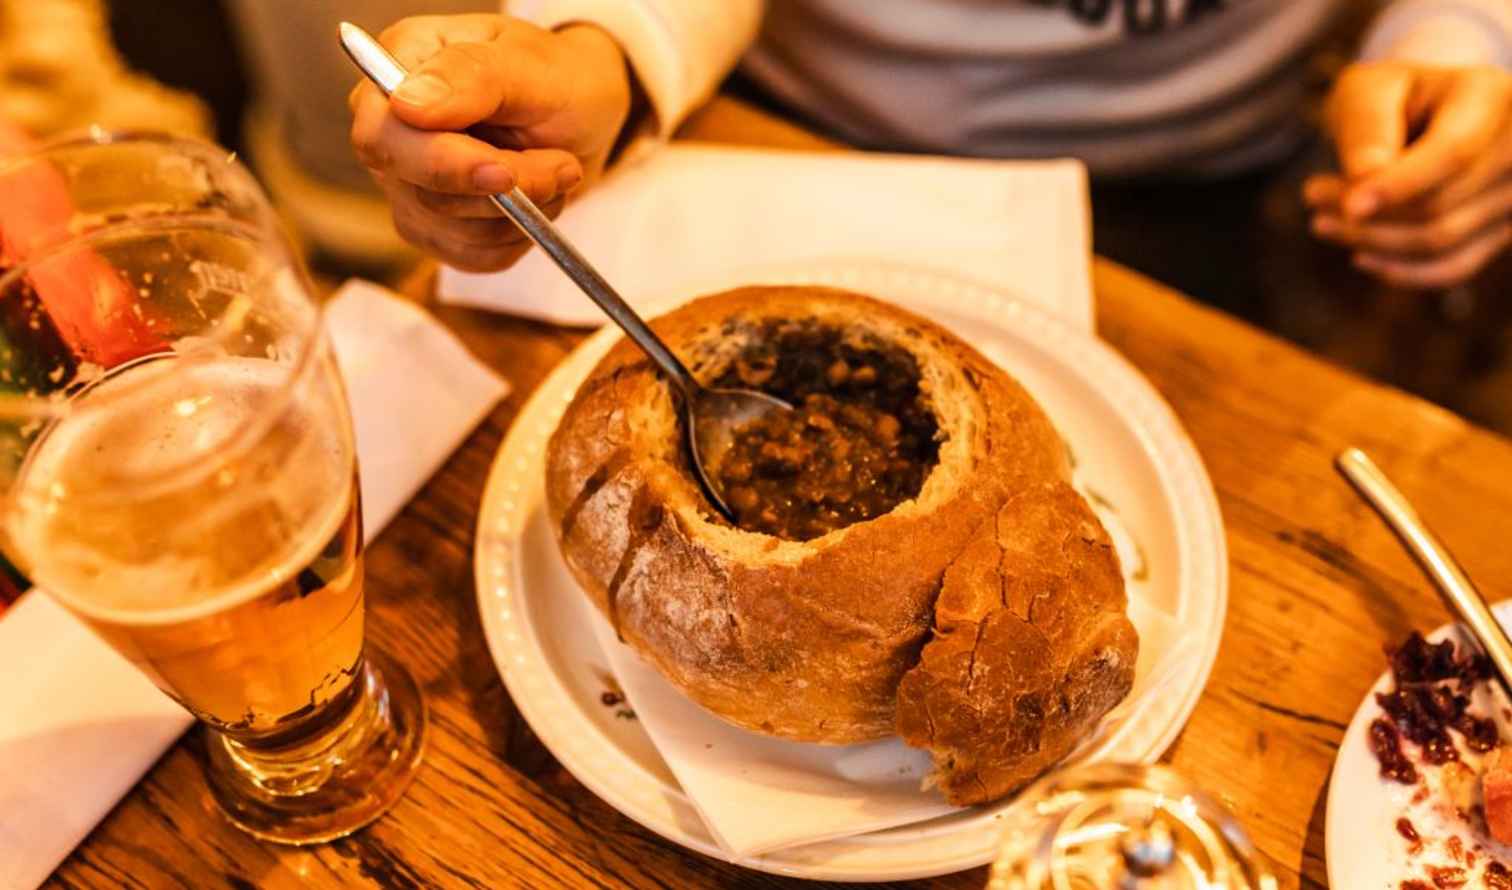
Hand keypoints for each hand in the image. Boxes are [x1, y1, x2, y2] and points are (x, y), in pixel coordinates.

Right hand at [349, 15, 630, 271]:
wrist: (582, 112)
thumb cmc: (555, 76)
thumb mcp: (531, 64)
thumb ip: (471, 75)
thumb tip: (406, 104)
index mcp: (399, 63)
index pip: (383, 135)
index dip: (440, 165)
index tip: (502, 173)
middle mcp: (390, 126)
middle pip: (422, 193)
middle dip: (505, 190)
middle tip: (563, 165)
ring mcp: (405, 182)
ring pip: (452, 230)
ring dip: (522, 211)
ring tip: (557, 169)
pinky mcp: (433, 226)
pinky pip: (471, 255)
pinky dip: (518, 235)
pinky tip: (538, 199)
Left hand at [1305, 61, 1511, 288]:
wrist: (1428, 115)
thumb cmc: (1391, 98)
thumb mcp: (1368, 91)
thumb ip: (1366, 127)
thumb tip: (1364, 181)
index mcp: (1490, 96)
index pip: (1453, 153)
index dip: (1399, 185)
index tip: (1347, 207)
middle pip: (1439, 204)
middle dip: (1366, 213)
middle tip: (1313, 198)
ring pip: (1441, 240)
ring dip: (1372, 241)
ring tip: (1323, 222)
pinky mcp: (1504, 229)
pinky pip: (1455, 266)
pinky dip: (1403, 270)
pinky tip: (1361, 255)